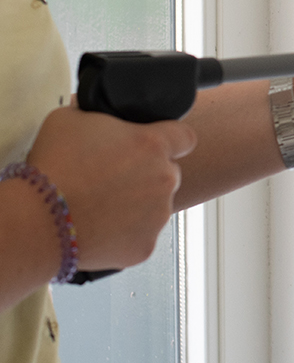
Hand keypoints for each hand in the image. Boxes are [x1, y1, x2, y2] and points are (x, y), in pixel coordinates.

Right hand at [26, 106, 196, 270]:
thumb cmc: (53, 167)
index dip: (171, 139)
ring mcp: (158, 215)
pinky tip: (99, 225)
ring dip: (136, 204)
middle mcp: (164, 179)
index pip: (185, 136)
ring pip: (156, 205)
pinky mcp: (146, 246)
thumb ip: (103, 116)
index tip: (158, 146)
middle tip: (112, 178)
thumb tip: (104, 117)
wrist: (38, 220)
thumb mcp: (73, 118)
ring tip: (99, 204)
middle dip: (146, 174)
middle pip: (167, 173)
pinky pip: (141, 235)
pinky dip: (125, 233)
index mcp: (153, 144)